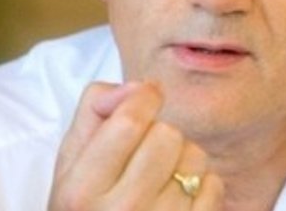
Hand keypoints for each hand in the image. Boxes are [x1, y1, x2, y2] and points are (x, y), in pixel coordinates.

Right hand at [49, 82, 223, 209]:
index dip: (143, 98)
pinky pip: (214, 185)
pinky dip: (202, 185)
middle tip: (145, 155)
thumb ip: (94, 112)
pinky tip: (178, 198)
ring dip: (183, 159)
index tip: (144, 100)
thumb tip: (138, 87)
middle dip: (159, 135)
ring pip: (195, 156)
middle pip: (167, 134)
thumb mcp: (71, 165)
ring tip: (161, 178)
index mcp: (82, 191)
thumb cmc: (88, 208)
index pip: (129, 121)